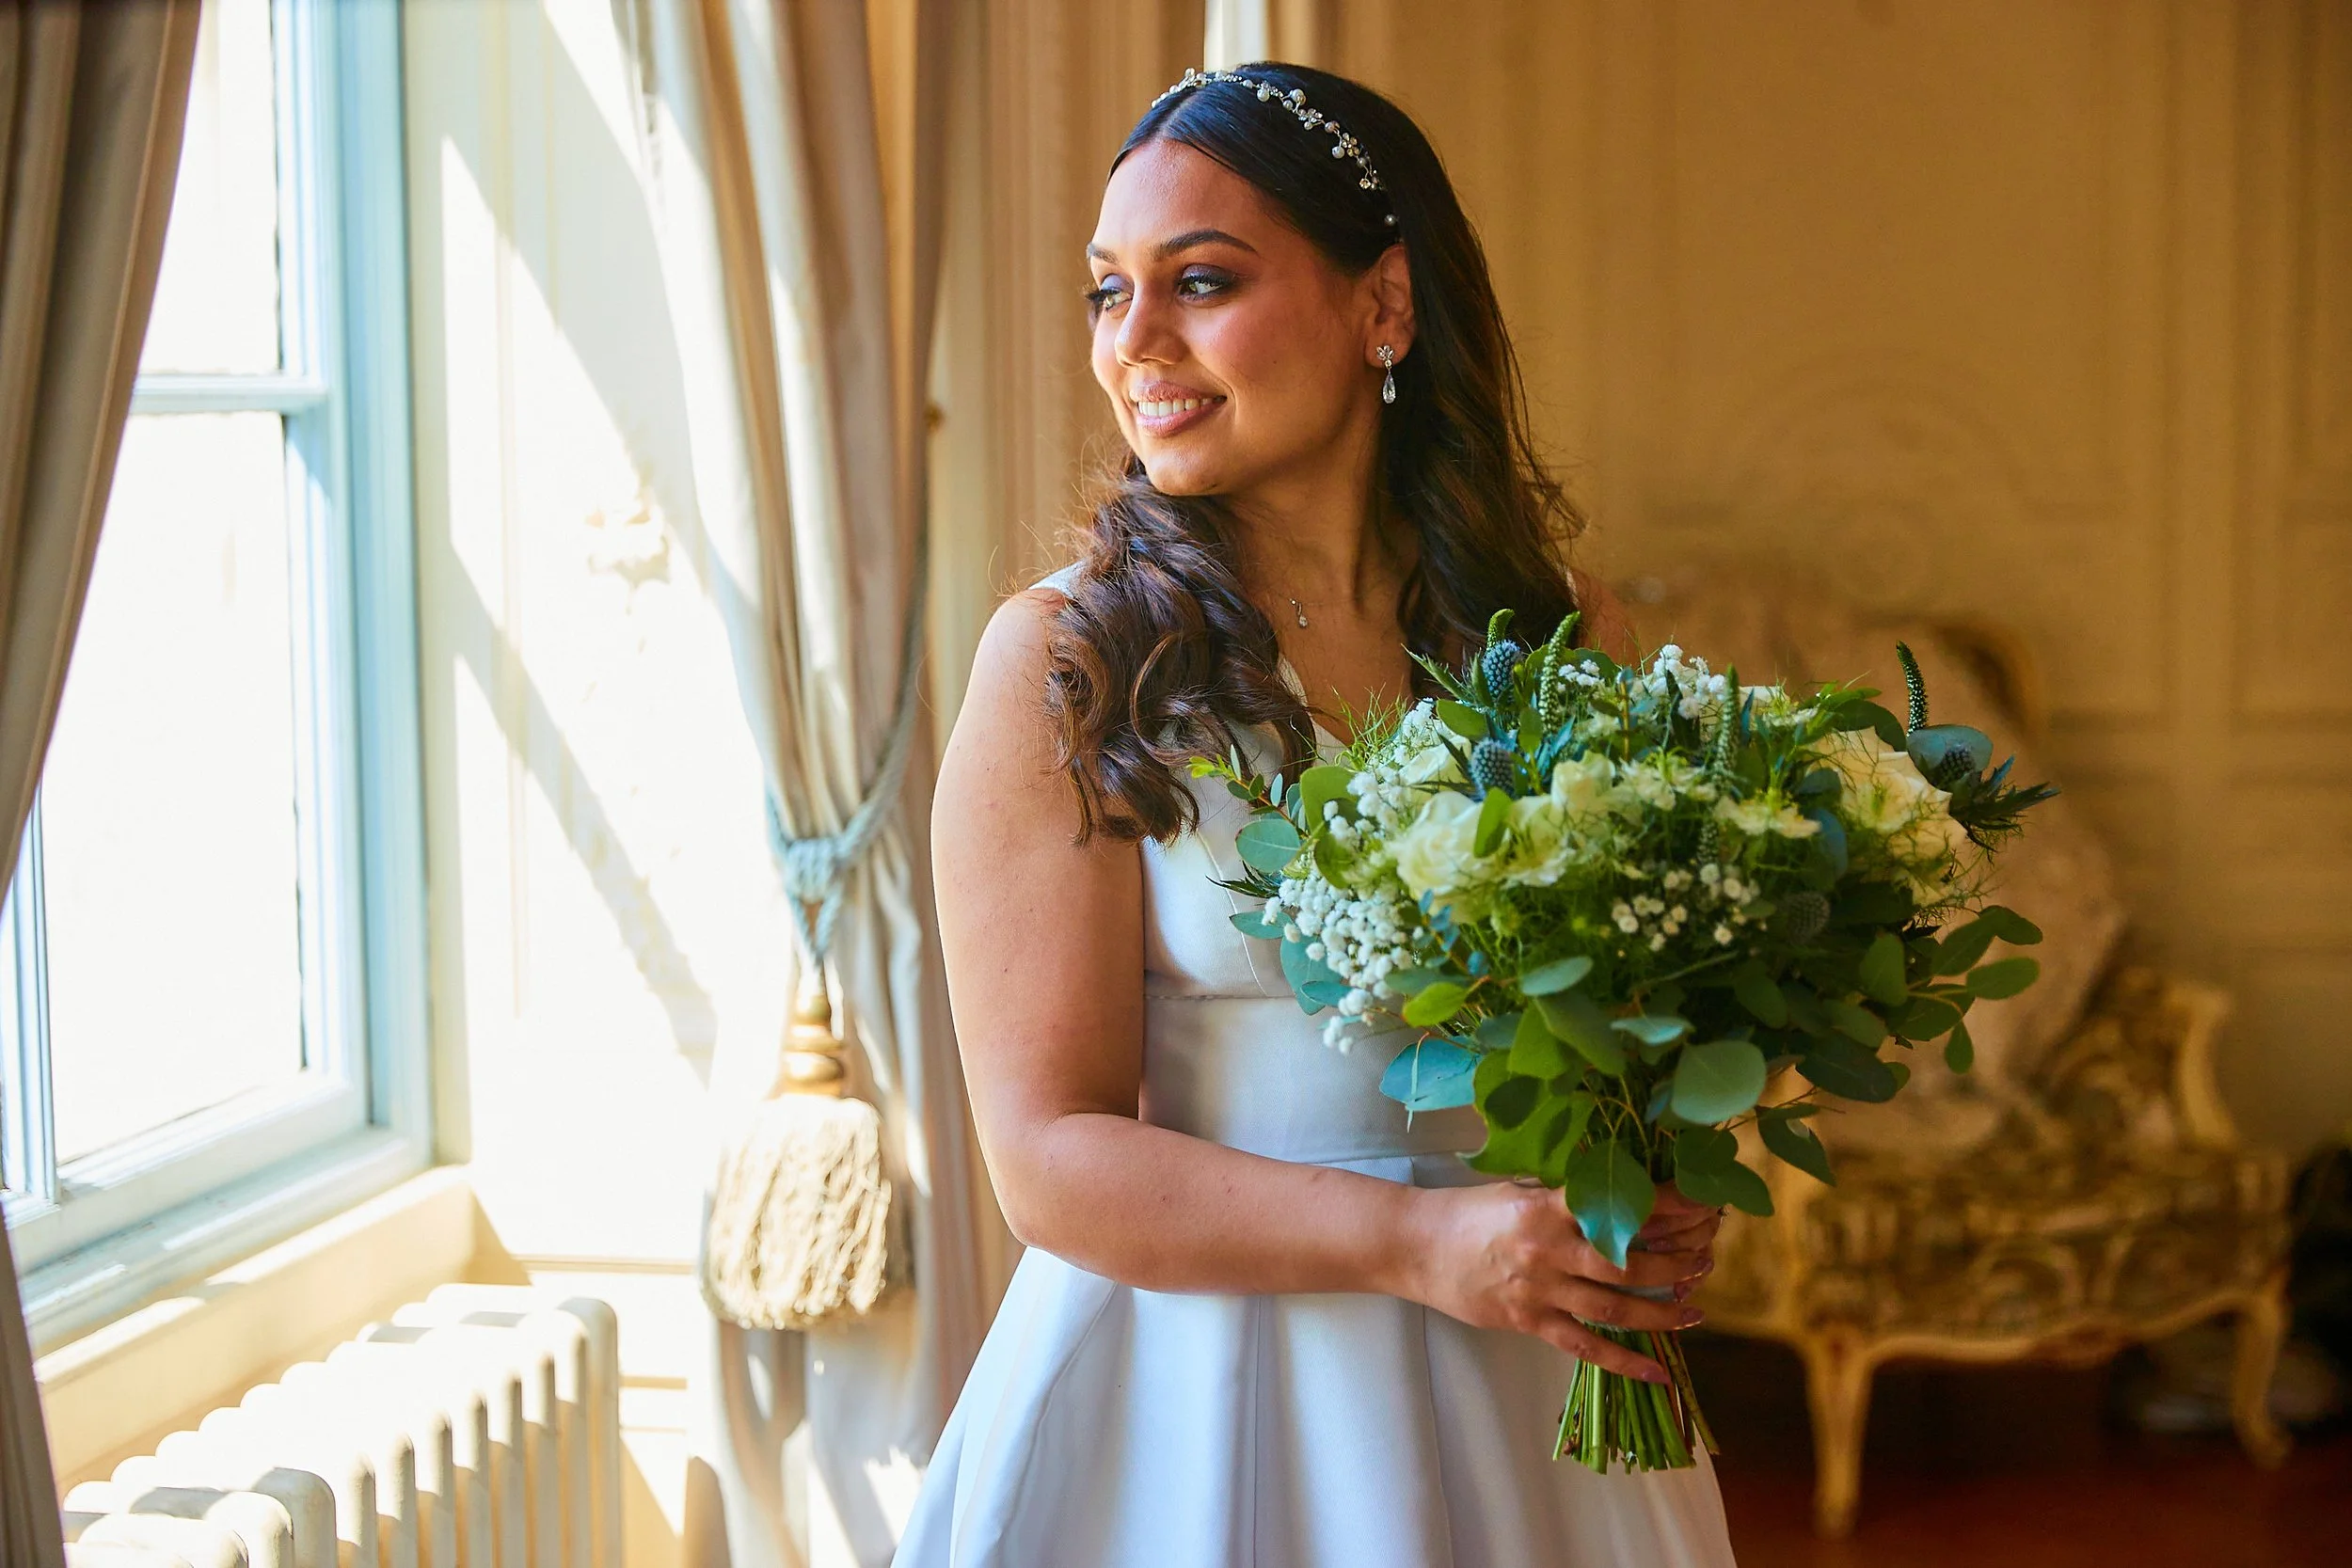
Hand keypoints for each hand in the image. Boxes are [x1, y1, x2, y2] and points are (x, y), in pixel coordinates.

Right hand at [1401, 1179, 1710, 1383]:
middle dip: (1675, 1260)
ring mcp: (1539, 1289)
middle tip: (1706, 1257)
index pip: (1618, 1204)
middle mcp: (1548, 1248)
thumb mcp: (1518, 1189)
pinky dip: (1625, 1361)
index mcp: (1546, 1205)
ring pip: (1615, 1306)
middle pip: (1627, 1261)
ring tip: (1696, 1309)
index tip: (1700, 1203)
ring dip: (1662, 1311)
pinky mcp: (1529, 1322)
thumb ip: (1565, 1198)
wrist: (1415, 1246)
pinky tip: (1659, 1371)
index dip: (1665, 1205)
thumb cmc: (1468, 1211)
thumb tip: (1620, 1197)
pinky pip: (1586, 1347)